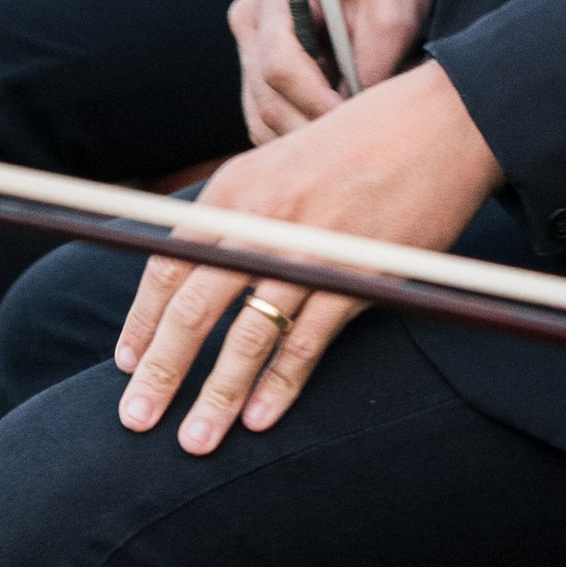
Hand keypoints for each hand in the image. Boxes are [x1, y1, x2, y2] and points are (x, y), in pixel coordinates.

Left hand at [112, 57, 500, 453]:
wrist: (438, 124)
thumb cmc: (357, 145)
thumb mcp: (278, 164)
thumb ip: (238, 215)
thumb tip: (198, 272)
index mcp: (234, 189)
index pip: (167, 264)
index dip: (142, 321)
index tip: (127, 364)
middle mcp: (260, 220)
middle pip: (192, 308)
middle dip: (160, 370)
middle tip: (136, 419)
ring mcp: (308, 251)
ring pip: (245, 336)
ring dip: (216, 395)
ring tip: (194, 441)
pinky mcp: (356, 277)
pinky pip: (306, 342)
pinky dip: (280, 385)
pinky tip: (259, 419)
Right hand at [226, 0, 436, 140]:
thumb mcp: (393, 10)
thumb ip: (373, 63)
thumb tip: (356, 119)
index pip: (279, 65)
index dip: (315, 102)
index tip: (354, 121)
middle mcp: (251, 21)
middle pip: (267, 99)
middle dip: (311, 130)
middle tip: (358, 147)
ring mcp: (249, 46)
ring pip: (262, 117)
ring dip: (303, 138)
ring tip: (349, 143)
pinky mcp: (257, 69)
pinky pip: (266, 118)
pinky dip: (295, 135)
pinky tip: (333, 136)